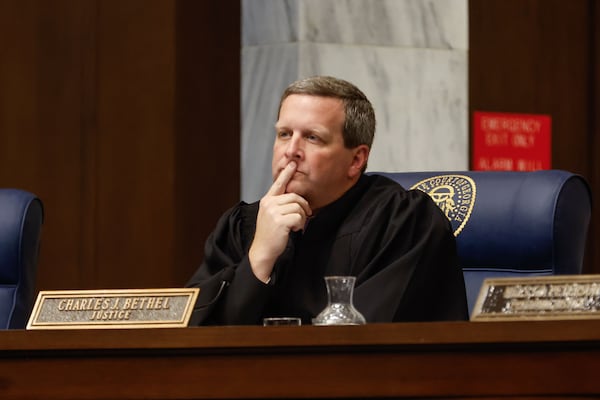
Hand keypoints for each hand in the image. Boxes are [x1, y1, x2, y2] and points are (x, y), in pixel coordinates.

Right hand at [249, 162, 311, 281]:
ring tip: (295, 226)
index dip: (286, 173)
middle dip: (303, 207)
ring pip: (298, 207)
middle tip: (304, 217)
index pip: (278, 184)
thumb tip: (297, 200)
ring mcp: (273, 211)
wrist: (262, 251)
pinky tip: (294, 230)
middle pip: (295, 196)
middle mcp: (269, 203)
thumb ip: (280, 205)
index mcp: (267, 201)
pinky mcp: (279, 221)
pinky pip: (299, 217)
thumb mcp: (272, 216)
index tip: (293, 164)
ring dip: (301, 218)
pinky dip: (300, 224)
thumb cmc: (270, 235)